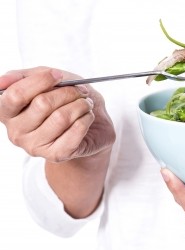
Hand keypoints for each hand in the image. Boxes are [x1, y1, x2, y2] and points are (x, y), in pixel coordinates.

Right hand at [0, 66, 115, 161]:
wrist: (91, 127)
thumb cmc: (65, 102)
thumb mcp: (46, 81)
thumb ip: (24, 77)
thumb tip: (3, 81)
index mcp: (8, 112)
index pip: (15, 95)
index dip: (41, 80)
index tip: (58, 75)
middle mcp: (16, 132)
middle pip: (42, 103)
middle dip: (68, 92)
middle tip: (81, 91)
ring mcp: (35, 146)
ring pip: (61, 117)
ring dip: (81, 105)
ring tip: (86, 104)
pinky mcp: (57, 155)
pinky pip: (76, 130)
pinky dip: (86, 118)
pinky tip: (87, 117)